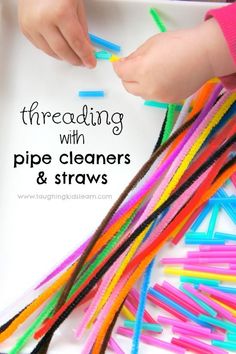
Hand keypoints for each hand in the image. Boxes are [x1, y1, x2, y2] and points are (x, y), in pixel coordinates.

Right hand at [18, 0, 95, 67]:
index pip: (77, 43)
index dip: (86, 56)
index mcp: (61, 12)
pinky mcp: (25, 28)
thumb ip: (82, 28)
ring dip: (64, 56)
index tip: (91, 63)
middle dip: (75, 60)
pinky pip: (41, 46)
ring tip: (72, 55)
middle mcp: (44, 20)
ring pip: (51, 52)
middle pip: (63, 51)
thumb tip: (87, 48)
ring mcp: (32, 25)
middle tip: (83, 62)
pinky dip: (52, 50)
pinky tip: (59, 47)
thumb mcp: (76, 4)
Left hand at [113, 19, 235, 102]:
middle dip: (127, 77)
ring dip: (140, 84)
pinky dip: (153, 89)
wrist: (204, 56)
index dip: (119, 67)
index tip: (120, 63)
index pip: (121, 73)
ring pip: (140, 93)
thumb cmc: (180, 44)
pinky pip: (154, 97)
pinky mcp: (168, 101)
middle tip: (134, 68)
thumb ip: (135, 56)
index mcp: (142, 70)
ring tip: (152, 72)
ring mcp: (158, 97)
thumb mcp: (152, 43)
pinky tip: (163, 78)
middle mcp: (148, 87)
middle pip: (128, 86)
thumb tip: (126, 63)